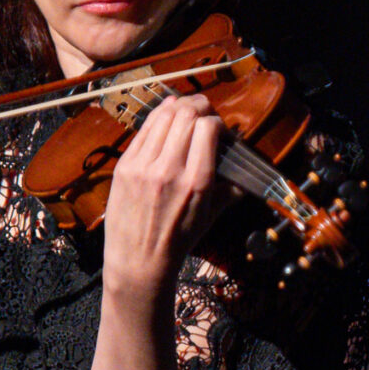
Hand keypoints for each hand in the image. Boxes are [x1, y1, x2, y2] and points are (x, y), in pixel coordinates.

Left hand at [98, 94, 224, 296]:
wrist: (138, 261)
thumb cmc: (178, 240)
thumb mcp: (210, 216)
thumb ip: (229, 190)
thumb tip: (244, 171)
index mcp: (196, 182)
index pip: (208, 129)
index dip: (216, 122)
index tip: (218, 130)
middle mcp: (168, 170)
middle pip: (186, 115)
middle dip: (199, 107)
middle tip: (203, 113)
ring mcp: (142, 166)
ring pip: (163, 116)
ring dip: (178, 107)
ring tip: (185, 111)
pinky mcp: (124, 165)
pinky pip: (143, 130)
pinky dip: (157, 118)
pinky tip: (165, 116)